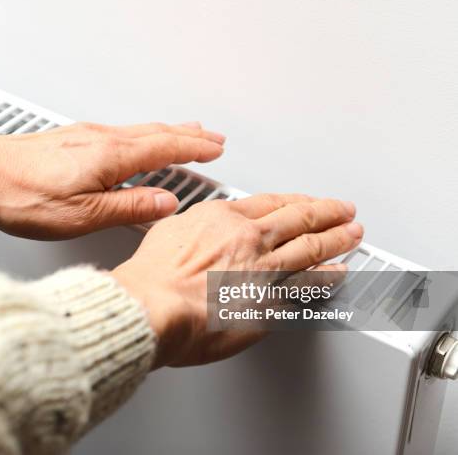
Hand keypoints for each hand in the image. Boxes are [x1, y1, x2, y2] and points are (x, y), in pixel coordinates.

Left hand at [0, 106, 224, 238]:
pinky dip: (144, 135)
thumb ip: (129, 207)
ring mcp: (86, 136)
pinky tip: (139, 142)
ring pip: (139, 130)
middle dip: (189, 135)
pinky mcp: (72, 139)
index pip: (165, 149)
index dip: (194, 149)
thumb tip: (166, 203)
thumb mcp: (83, 215)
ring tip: (186, 133)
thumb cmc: (21, 196)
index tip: (216, 149)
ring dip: (169, 132)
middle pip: (157, 133)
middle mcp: (101, 139)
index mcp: (110, 157)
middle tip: (212, 136)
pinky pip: (122, 133)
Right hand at [111, 194, 363, 368]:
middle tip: (344, 212)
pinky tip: (337, 275)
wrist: (154, 306)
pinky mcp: (269, 305)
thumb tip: (201, 228)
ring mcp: (263, 272)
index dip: (295, 201)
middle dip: (328, 214)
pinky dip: (327, 280)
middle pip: (300, 220)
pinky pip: (306, 290)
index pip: (272, 203)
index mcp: (225, 219)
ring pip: (312, 250)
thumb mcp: (169, 232)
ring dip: (338, 241)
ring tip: (353, 236)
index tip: (307, 202)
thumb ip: (195, 227)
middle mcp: (250, 240)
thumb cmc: (153, 275)